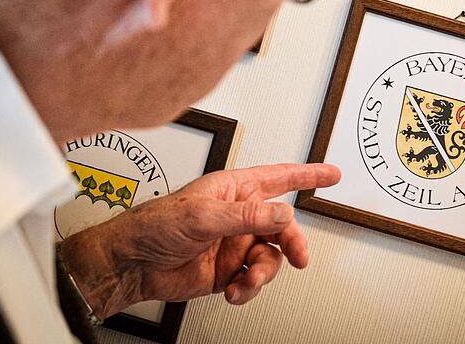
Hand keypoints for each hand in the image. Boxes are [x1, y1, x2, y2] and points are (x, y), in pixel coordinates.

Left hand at [59, 163, 340, 318]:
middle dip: (292, 243)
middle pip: (283, 227)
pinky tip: (234, 290)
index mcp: (234, 190)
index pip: (279, 178)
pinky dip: (249, 288)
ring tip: (246, 280)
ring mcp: (235, 243)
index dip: (308, 175)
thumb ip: (247, 216)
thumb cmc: (155, 225)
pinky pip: (254, 279)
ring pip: (271, 257)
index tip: (331, 174)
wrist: (133, 265)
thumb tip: (282, 215)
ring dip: (263, 273)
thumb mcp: (203, 215)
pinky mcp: (229, 270)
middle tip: (298, 257)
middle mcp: (239, 215)